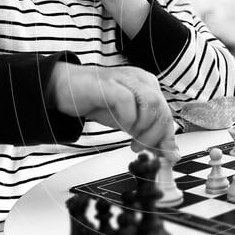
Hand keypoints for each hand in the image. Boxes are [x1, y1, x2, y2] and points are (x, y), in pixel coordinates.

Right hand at [47, 61, 177, 156]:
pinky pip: (127, 101)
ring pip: (150, 104)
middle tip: (140, 147)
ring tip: (131, 139)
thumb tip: (169, 152)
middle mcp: (139, 79)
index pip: (166, 113)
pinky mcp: (109, 84)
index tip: (166, 155)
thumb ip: (148, 132)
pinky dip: (127, 119)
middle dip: (155, 135)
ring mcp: (124, 79)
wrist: (66, 88)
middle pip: (161, 110)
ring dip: (143, 129)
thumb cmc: (97, 101)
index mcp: (148, 85)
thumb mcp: (128, 121)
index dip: (167, 137)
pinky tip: (121, 126)